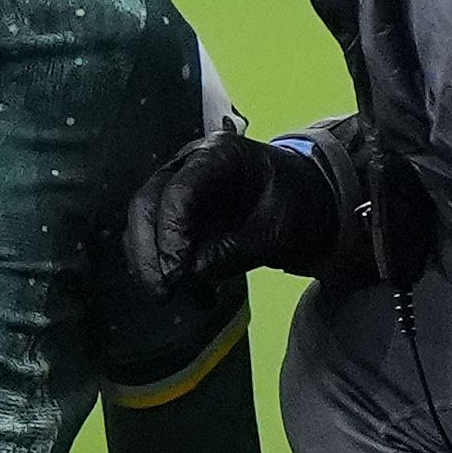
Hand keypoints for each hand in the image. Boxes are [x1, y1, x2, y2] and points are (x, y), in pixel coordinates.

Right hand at [124, 126, 347, 301]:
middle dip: (147, 253)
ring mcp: (179, 190)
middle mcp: (188, 166)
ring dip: (151, 264)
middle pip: (146, 204)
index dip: (170, 235)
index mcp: (218, 155)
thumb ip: (235, 249)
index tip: (175, 275)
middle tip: (163, 292)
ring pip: (143, 225)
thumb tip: (192, 272)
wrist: (308, 200)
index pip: (177, 192)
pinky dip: (165, 269)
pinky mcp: (179, 217)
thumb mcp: (279, 227)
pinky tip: (193, 293)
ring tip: (180, 297)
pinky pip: (156, 242)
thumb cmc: (298, 202)